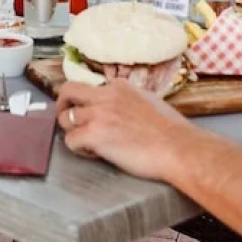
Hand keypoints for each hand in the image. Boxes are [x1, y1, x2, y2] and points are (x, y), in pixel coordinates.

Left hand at [56, 80, 192, 180]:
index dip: (90, 103)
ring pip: (65, 118)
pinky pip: (70, 140)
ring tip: (88, 144)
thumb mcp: (149, 103)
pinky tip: (94, 154)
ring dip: (73, 132)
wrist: (179, 148)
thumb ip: (130, 102)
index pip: (92, 88)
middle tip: (66, 119)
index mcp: (120, 86)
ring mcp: (98, 114)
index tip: (93, 115)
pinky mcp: (94, 134)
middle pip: (68, 91)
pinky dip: (78, 149)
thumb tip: (124, 111)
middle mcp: (105, 95)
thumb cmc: (173, 133)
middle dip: (62, 104)